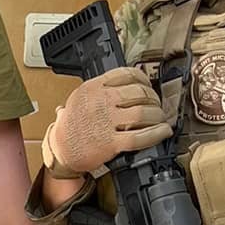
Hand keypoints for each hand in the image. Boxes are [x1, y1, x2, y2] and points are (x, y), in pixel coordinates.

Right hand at [47, 67, 171, 174]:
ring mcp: (105, 122)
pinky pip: (140, 136)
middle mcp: (100, 102)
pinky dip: (156, 133)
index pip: (127, 74)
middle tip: (156, 105)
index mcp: (93, 87)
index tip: (148, 85)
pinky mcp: (110, 143)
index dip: (144, 79)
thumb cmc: (71, 126)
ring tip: (160, 119)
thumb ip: (101, 89)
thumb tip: (129, 83)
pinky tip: (163, 132)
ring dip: (158, 115)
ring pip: (143, 113)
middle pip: (139, 92)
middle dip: (154, 99)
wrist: (60, 151)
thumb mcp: (79, 98)